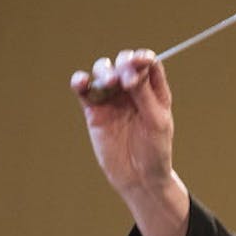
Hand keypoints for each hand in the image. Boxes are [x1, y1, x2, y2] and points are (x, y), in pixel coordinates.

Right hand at [71, 49, 174, 197]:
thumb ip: (144, 94)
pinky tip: (81, 82)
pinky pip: (85, 90)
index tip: (138, 62)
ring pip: (103, 71)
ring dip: (104, 70)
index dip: (141, 57)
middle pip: (124, 63)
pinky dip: (80, 82)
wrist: (139, 178)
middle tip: (125, 81)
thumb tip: (133, 68)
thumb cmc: (155, 150)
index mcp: (154, 90)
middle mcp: (133, 90)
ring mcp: (113, 99)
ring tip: (109, 82)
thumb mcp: (156, 121)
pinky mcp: (94, 110)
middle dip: (123, 64)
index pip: (148, 63)